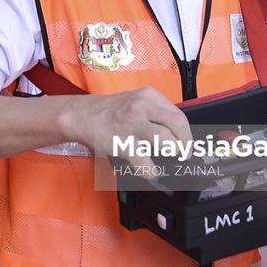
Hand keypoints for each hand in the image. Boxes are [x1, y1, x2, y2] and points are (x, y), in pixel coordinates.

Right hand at [63, 87, 190, 172]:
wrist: (81, 116)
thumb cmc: (108, 111)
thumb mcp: (135, 100)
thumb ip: (155, 111)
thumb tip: (177, 132)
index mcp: (149, 96)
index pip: (179, 115)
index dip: (186, 133)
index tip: (185, 142)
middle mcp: (142, 107)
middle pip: (179, 125)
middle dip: (185, 144)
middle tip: (182, 153)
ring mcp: (133, 125)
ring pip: (167, 143)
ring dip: (172, 154)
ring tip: (167, 157)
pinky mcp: (124, 144)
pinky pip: (146, 164)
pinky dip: (151, 171)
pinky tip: (148, 169)